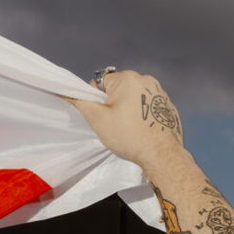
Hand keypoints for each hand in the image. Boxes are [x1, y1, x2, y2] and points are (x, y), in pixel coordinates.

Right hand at [70, 71, 187, 174]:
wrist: (162, 155)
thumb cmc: (129, 136)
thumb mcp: (98, 119)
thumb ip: (80, 101)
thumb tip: (64, 90)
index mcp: (128, 78)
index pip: (101, 82)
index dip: (96, 100)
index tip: (101, 116)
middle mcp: (147, 80)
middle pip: (119, 89)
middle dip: (113, 104)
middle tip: (115, 125)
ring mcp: (160, 92)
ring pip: (134, 97)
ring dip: (128, 109)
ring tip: (130, 129)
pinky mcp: (169, 106)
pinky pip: (149, 106)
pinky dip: (143, 115)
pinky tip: (142, 130)